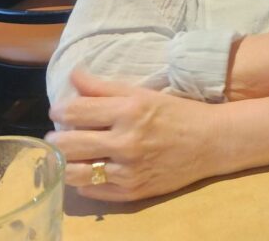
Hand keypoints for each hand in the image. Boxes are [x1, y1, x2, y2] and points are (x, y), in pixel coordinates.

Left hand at [46, 69, 218, 201]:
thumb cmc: (178, 113)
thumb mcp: (144, 94)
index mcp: (130, 112)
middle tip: (58, 135)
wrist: (211, 142)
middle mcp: (126, 142)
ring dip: (65, 162)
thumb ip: (105, 87)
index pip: (76, 111)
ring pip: (75, 172)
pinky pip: (91, 191)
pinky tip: (89, 170)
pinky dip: (83, 181)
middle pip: (70, 144)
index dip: (60, 110)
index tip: (58, 110)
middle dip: (57, 138)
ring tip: (69, 154)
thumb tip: (73, 75)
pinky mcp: (131, 192)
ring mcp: (127, 171)